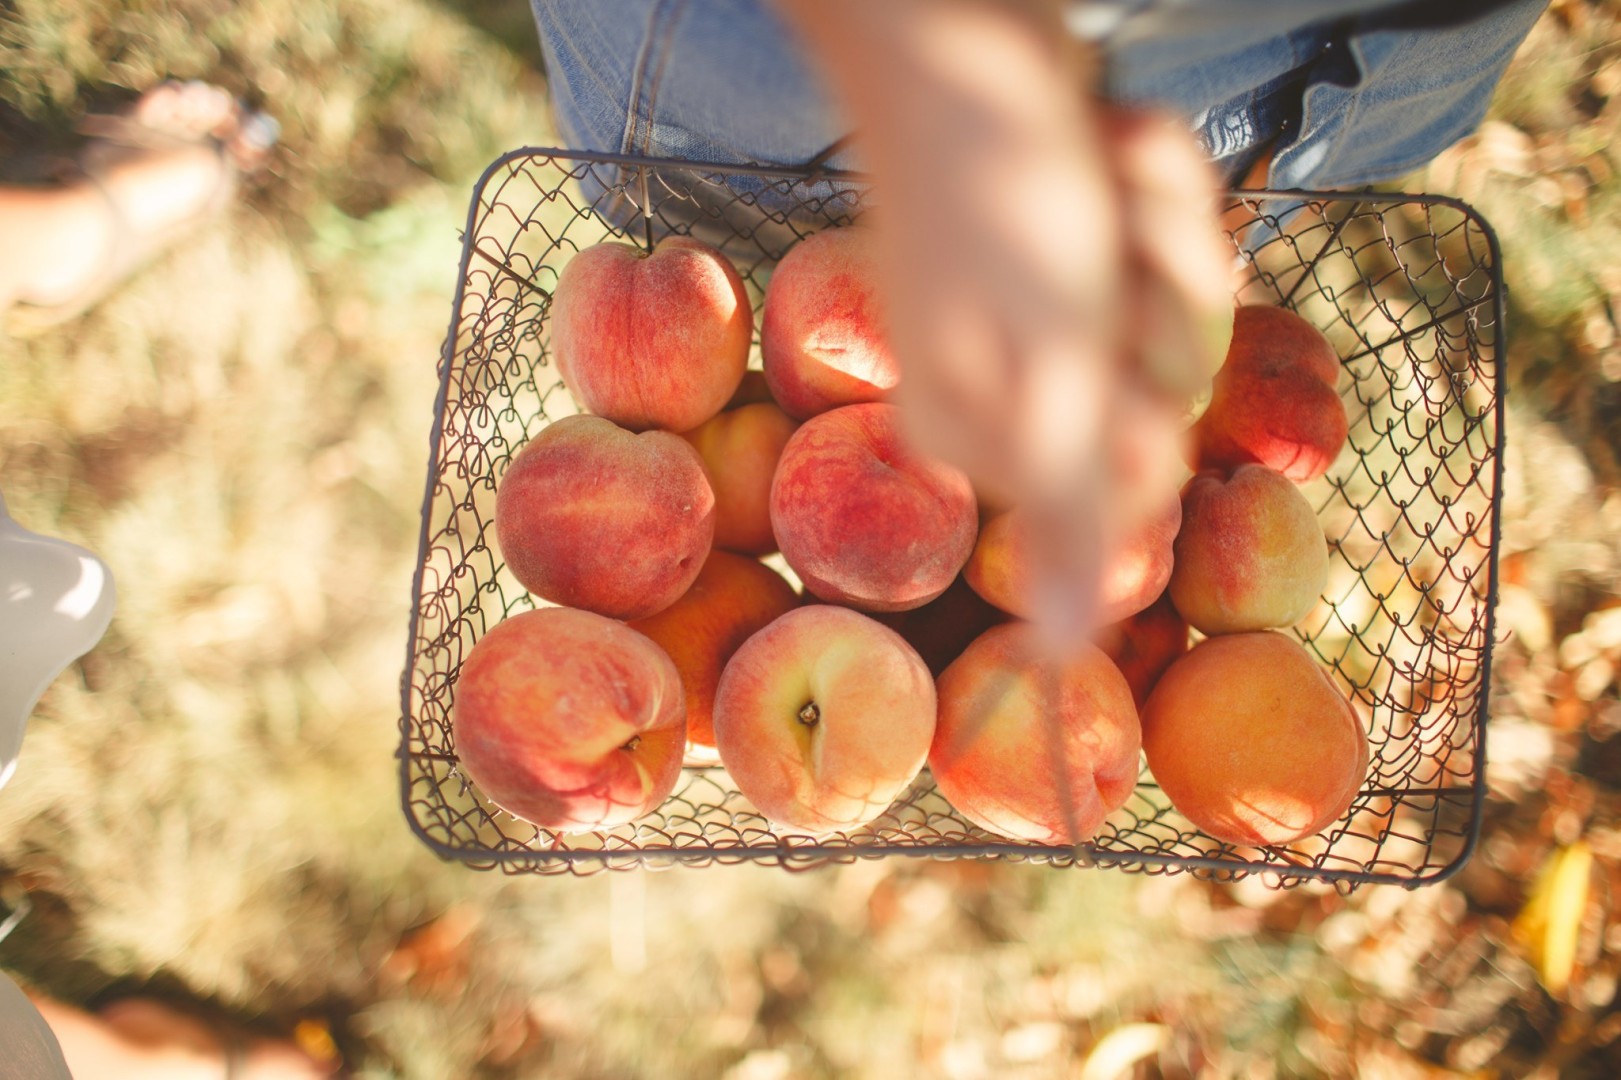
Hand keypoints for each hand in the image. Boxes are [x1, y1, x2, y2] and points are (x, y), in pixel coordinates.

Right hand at [780, 0, 1231, 638]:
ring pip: (1190, 305)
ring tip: (1093, 182)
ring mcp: (1054, 304)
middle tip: (1091, 253)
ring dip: (1166, 230)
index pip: (1138, 484)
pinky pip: (1177, 234)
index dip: (1146, 417)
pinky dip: (1160, 179)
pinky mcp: (1087, 236)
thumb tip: (1065, 658)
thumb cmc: (993, 203)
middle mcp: (1017, 379)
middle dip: (1162, 307)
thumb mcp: (1050, 370)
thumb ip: (1070, 515)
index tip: (1097, 350)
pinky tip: (1101, 148)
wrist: (958, 36)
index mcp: (985, 436)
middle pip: (1175, 393)